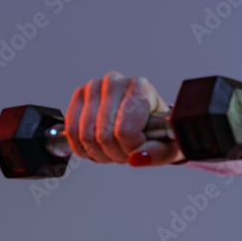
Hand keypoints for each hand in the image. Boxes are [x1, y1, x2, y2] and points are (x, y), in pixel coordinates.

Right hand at [64, 71, 183, 166]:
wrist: (148, 119)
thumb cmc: (160, 130)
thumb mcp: (170, 145)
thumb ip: (157, 153)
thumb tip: (136, 158)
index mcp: (140, 88)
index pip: (126, 130)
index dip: (131, 149)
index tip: (140, 148)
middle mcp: (115, 82)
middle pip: (104, 135)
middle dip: (115, 154)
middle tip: (127, 152)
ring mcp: (94, 87)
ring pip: (86, 135)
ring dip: (99, 153)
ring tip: (114, 149)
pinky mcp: (79, 96)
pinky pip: (71, 132)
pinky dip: (82, 148)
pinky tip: (97, 147)